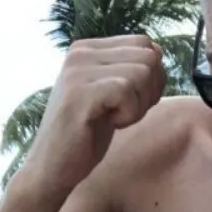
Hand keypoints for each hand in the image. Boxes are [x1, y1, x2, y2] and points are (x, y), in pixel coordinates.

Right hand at [21, 36, 165, 197]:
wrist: (52, 169)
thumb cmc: (85, 137)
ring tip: (115, 119)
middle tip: (125, 113)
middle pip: (148, 57)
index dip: (152, 77)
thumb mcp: (110, 96)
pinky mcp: (79, 93)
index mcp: (87, 49)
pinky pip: (127, 91)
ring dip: (139, 105)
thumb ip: (130, 71)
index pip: (143, 43)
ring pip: (142, 72)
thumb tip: (158, 52)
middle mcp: (80, 53)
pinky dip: (129, 114)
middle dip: (149, 91)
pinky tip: (110, 124)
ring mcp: (77, 71)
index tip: (132, 102)